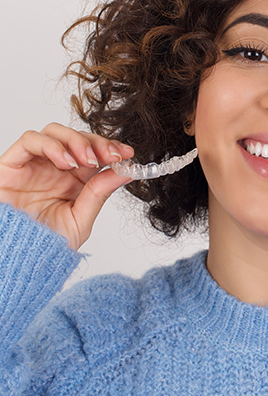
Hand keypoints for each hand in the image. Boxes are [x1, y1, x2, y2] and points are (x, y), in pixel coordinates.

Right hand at [0, 123, 133, 250]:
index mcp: (73, 180)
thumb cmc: (43, 245)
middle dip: (98, 143)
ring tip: (88, 161)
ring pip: (55, 132)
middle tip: (112, 156)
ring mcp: (33, 165)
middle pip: (78, 137)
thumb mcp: (80, 219)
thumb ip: (100, 193)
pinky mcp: (11, 165)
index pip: (94, 152)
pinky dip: (52, 145)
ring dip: (77, 141)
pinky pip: (30, 140)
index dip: (111, 148)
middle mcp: (53, 169)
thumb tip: (127, 171)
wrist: (16, 263)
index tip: (128, 153)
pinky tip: (66, 162)